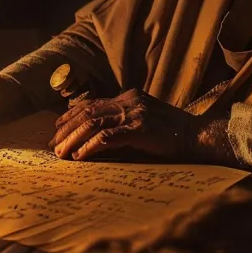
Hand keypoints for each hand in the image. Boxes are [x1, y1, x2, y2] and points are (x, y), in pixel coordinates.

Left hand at [47, 89, 193, 160]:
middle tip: (52, 145)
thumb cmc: (172, 136)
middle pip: (88, 111)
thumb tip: (94, 139)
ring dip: (73, 139)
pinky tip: (80, 156)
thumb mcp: (144, 123)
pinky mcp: (140, 128)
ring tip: (61, 153)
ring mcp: (135, 113)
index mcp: (130, 96)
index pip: (93, 103)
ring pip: (93, 122)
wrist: (199, 137)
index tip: (57, 129)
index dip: (71, 115)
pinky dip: (90, 146)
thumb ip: (123, 124)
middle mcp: (130, 100)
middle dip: (67, 129)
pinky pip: (108, 137)